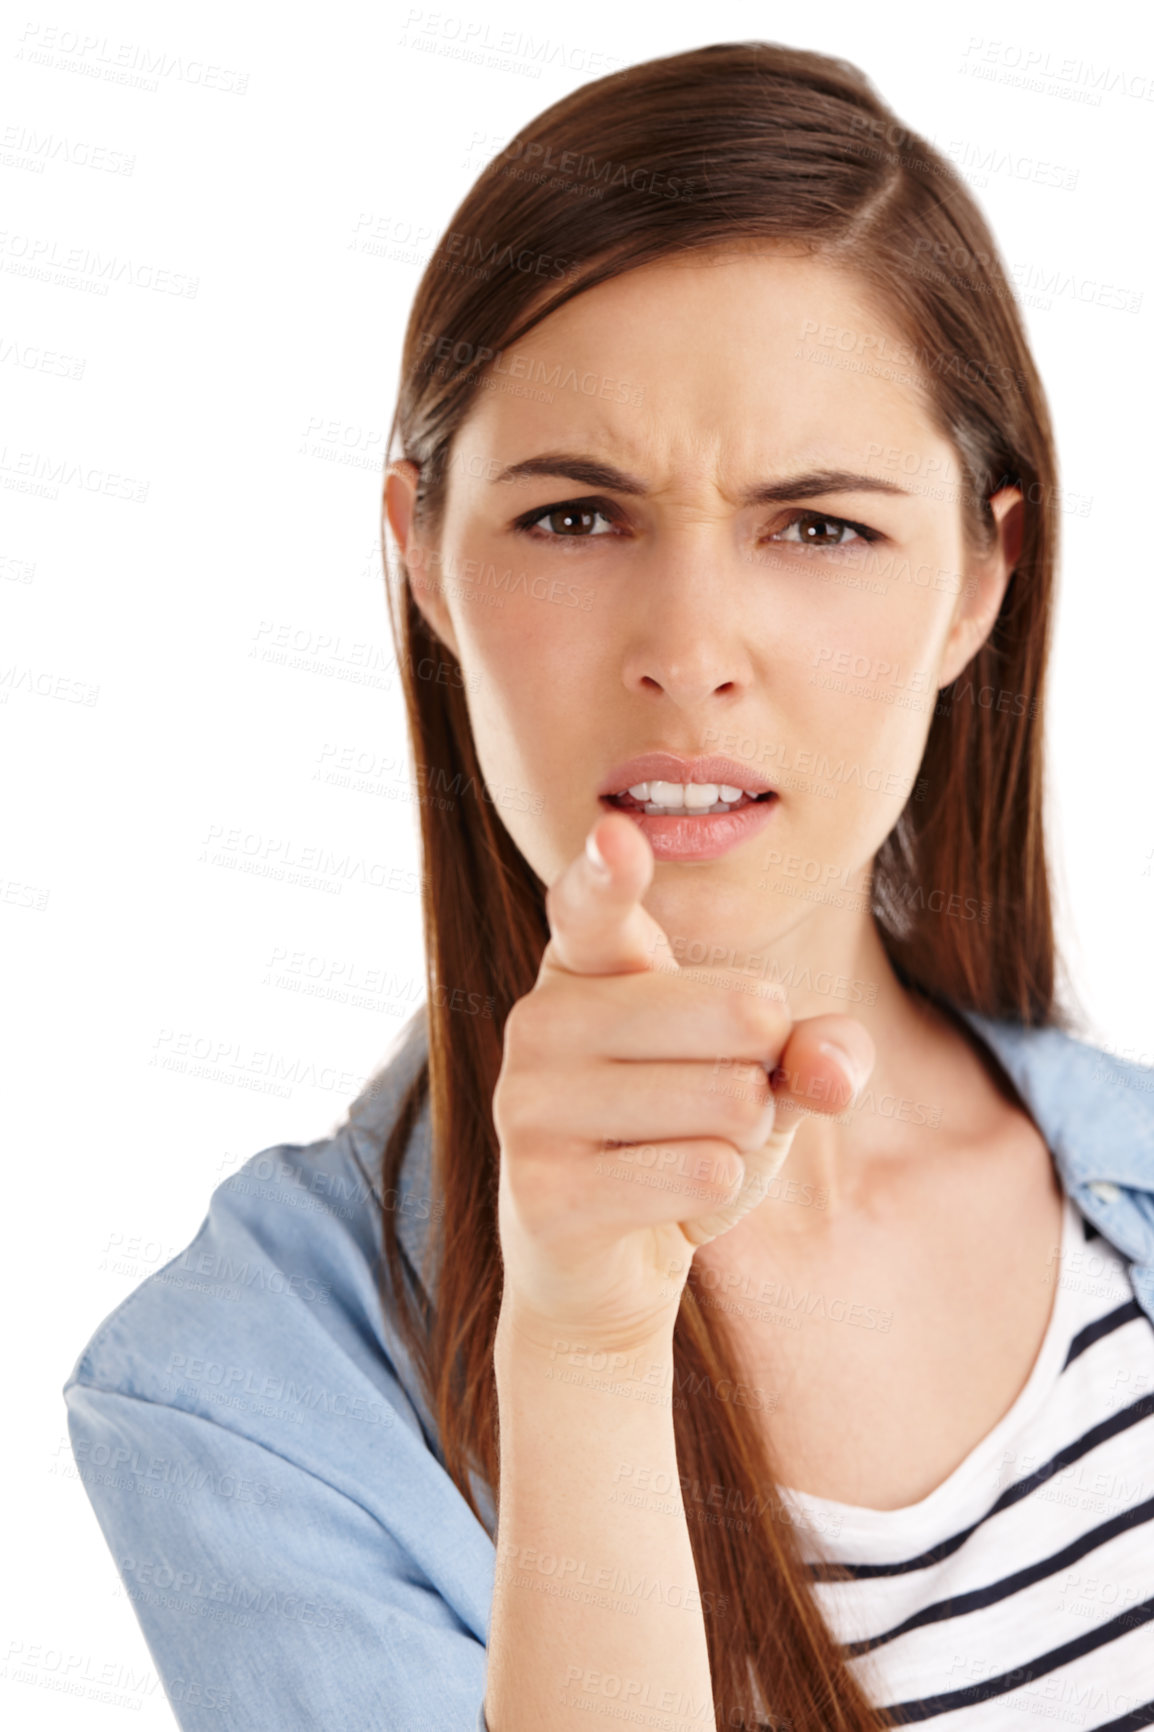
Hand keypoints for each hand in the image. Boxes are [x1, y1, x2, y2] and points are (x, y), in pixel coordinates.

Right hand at [491, 807, 874, 1351]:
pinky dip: (719, 1191)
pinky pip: (701, 1174)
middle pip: (738, 1013)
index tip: (618, 835)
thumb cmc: (683, 1137)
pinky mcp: (541, 1191)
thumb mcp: (762, 1076)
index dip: (608, 872)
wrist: (606, 1268)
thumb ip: (816, 1048)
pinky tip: (673, 1199)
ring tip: (685, 1152)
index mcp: (587, 964)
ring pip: (729, 1102)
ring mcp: (527, 1104)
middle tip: (715, 1103)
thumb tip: (827, 1069)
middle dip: (766, 1069)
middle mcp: (541, 1019)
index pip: (592, 905)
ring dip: (744, 1140)